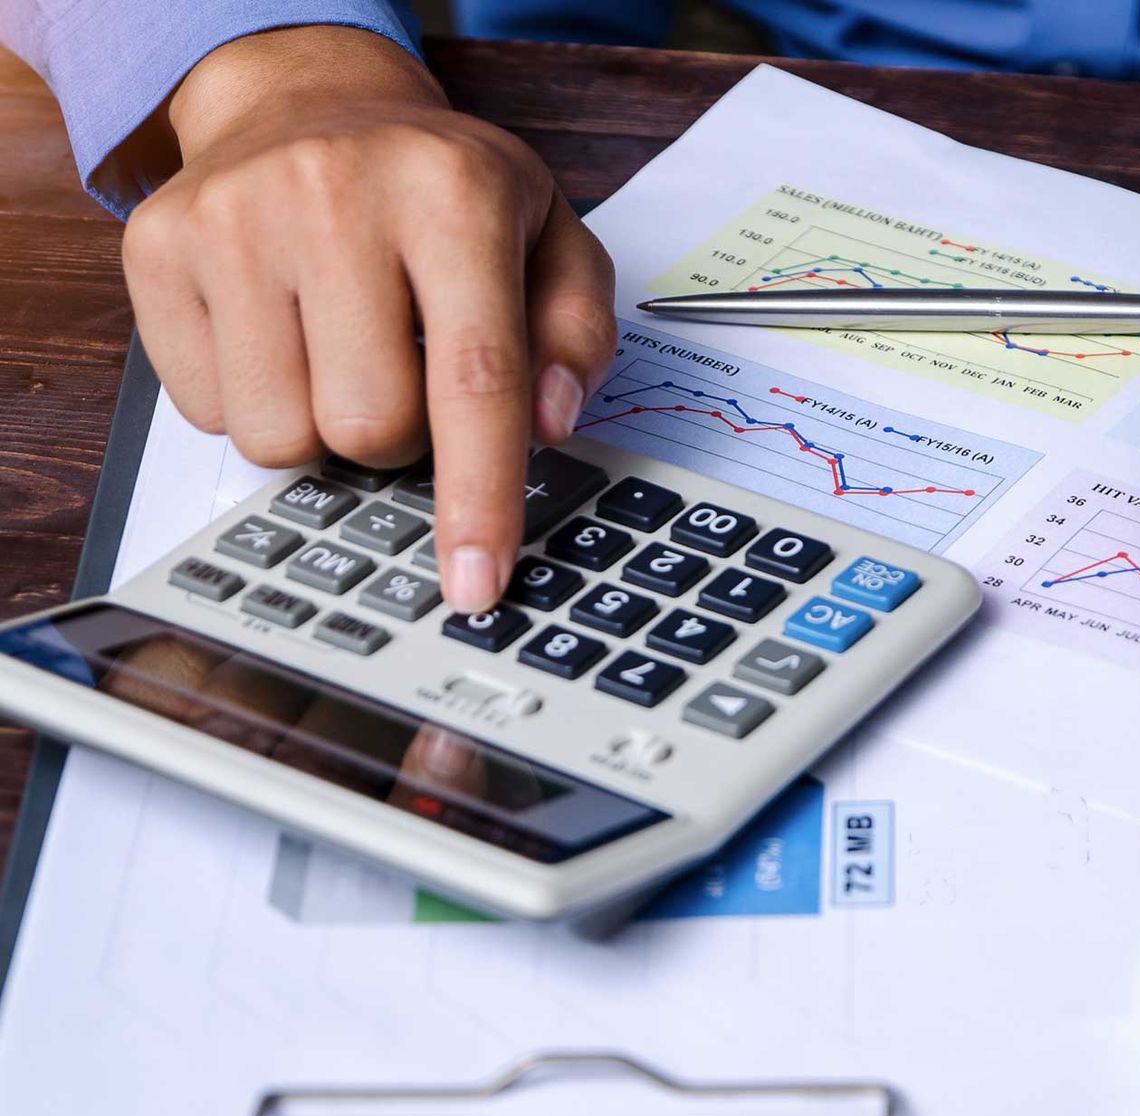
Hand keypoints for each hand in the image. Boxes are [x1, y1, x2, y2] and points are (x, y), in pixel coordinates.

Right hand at [123, 26, 616, 611]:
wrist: (309, 98)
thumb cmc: (442, 189)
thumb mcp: (549, 238)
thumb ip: (575, 336)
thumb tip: (547, 427)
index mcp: (451, 194)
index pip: (474, 379)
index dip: (478, 500)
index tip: (476, 586)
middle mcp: (334, 194)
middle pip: (370, 427)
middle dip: (401, 440)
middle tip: (407, 374)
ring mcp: (232, 220)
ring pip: (279, 438)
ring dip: (322, 430)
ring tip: (342, 351)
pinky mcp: (157, 249)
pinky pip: (210, 412)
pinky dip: (257, 402)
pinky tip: (281, 332)